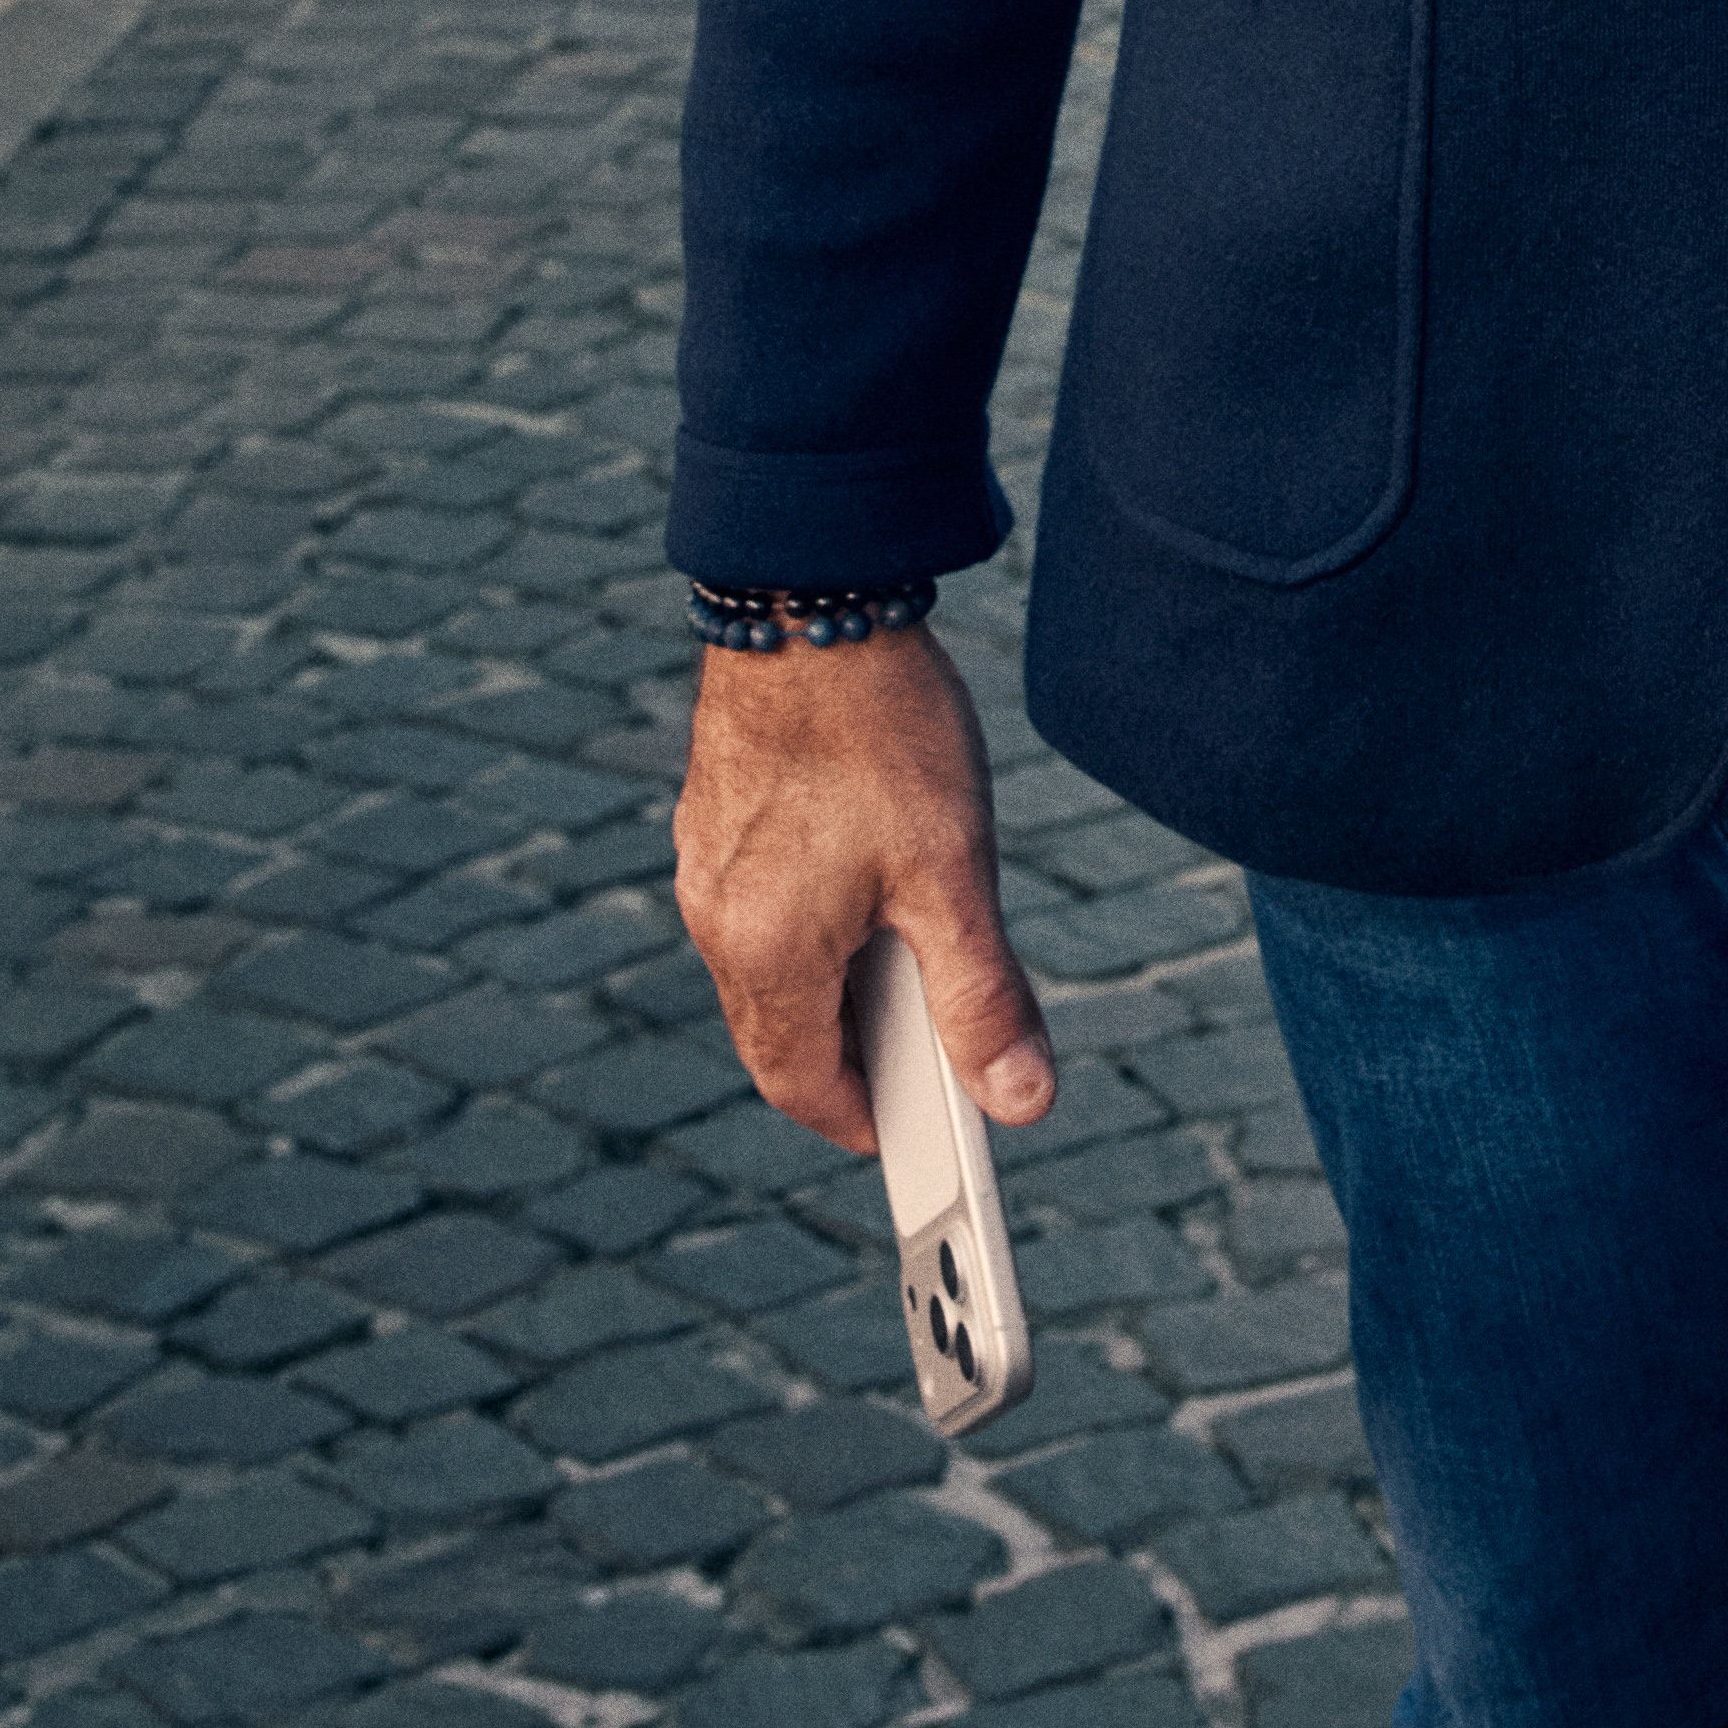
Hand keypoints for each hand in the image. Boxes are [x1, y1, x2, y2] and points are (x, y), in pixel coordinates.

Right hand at [674, 634, 1055, 1160]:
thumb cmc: (883, 730)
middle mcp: (716, 917)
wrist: (809, 595)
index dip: (862, 1121)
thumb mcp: (952, 873)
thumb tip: (1020, 1102)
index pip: (800, 1084)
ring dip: (838, 989)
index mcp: (765, 949)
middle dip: (855, 1058)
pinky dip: (815, 929)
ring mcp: (707, 863)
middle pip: (779, 1035)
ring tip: (921, 956)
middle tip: (935, 1050)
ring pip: (768, 971)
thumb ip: (982, 997)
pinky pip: (759, 909)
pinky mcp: (715, 817)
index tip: (919, 1132)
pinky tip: (875, 882)